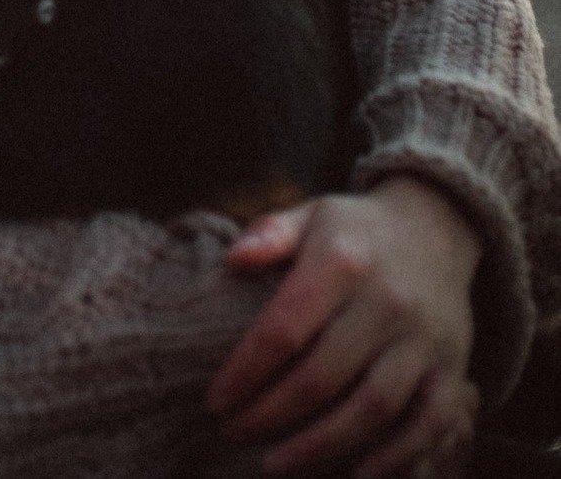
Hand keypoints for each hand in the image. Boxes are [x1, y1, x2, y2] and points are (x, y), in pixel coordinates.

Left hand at [206, 176, 482, 476]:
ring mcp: (424, 340)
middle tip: (234, 434)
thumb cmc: (353, 232)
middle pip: (322, 377)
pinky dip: (393, 459)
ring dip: (321, 446)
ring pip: (372, 409)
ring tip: (275, 464)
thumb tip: (233, 260)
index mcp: (341, 262)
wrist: (434, 230)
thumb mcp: (310, 215)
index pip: (285, 328)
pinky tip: (353, 476)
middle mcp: (386, 302)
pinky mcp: (453, 371)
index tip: (215, 402)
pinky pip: (427, 426)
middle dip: (271, 415)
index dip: (246, 372)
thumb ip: (270, 233)